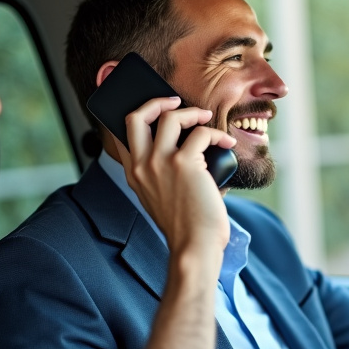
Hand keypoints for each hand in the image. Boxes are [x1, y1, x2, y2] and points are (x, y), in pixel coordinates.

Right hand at [112, 96, 236, 272]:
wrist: (194, 247)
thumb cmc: (186, 225)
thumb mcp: (163, 197)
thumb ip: (166, 172)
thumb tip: (190, 141)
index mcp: (134, 175)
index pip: (121, 136)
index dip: (137, 116)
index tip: (153, 108)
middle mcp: (142, 166)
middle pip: (136, 116)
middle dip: (156, 101)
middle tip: (174, 101)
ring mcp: (160, 163)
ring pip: (169, 116)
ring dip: (192, 112)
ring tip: (205, 118)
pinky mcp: (184, 163)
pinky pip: (201, 133)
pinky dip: (217, 134)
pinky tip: (226, 142)